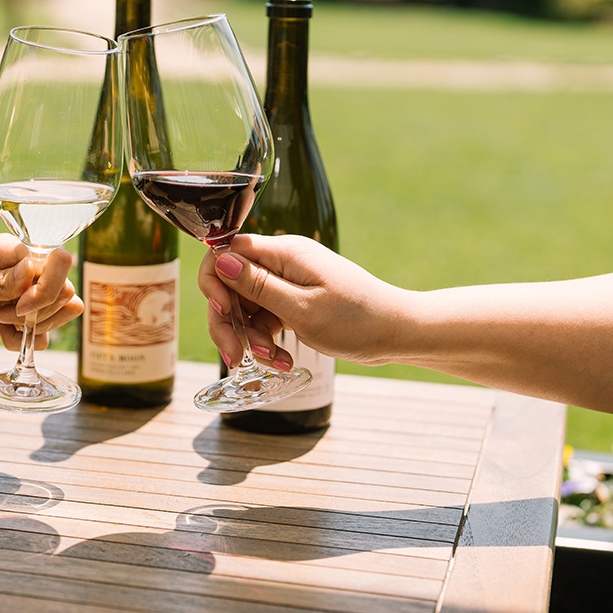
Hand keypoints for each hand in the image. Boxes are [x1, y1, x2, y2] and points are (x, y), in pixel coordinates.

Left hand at [0, 234, 80, 348]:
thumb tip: (29, 270)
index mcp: (8, 249)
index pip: (52, 261)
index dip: (41, 290)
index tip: (15, 308)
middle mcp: (25, 266)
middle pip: (65, 286)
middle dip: (40, 311)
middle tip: (5, 317)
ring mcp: (29, 289)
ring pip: (66, 307)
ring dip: (37, 326)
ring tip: (3, 324)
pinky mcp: (29, 312)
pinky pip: (50, 329)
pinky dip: (29, 339)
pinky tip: (4, 334)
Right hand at [198, 234, 398, 367]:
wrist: (397, 333)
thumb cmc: (357, 320)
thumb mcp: (302, 308)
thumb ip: (258, 286)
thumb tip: (220, 260)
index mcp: (284, 253)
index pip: (227, 251)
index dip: (215, 281)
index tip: (223, 313)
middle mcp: (283, 262)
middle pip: (231, 284)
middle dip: (228, 322)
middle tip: (236, 355)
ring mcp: (289, 282)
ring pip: (245, 307)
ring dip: (250, 338)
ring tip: (272, 360)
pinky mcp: (295, 301)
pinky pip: (265, 318)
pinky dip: (267, 341)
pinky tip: (281, 360)